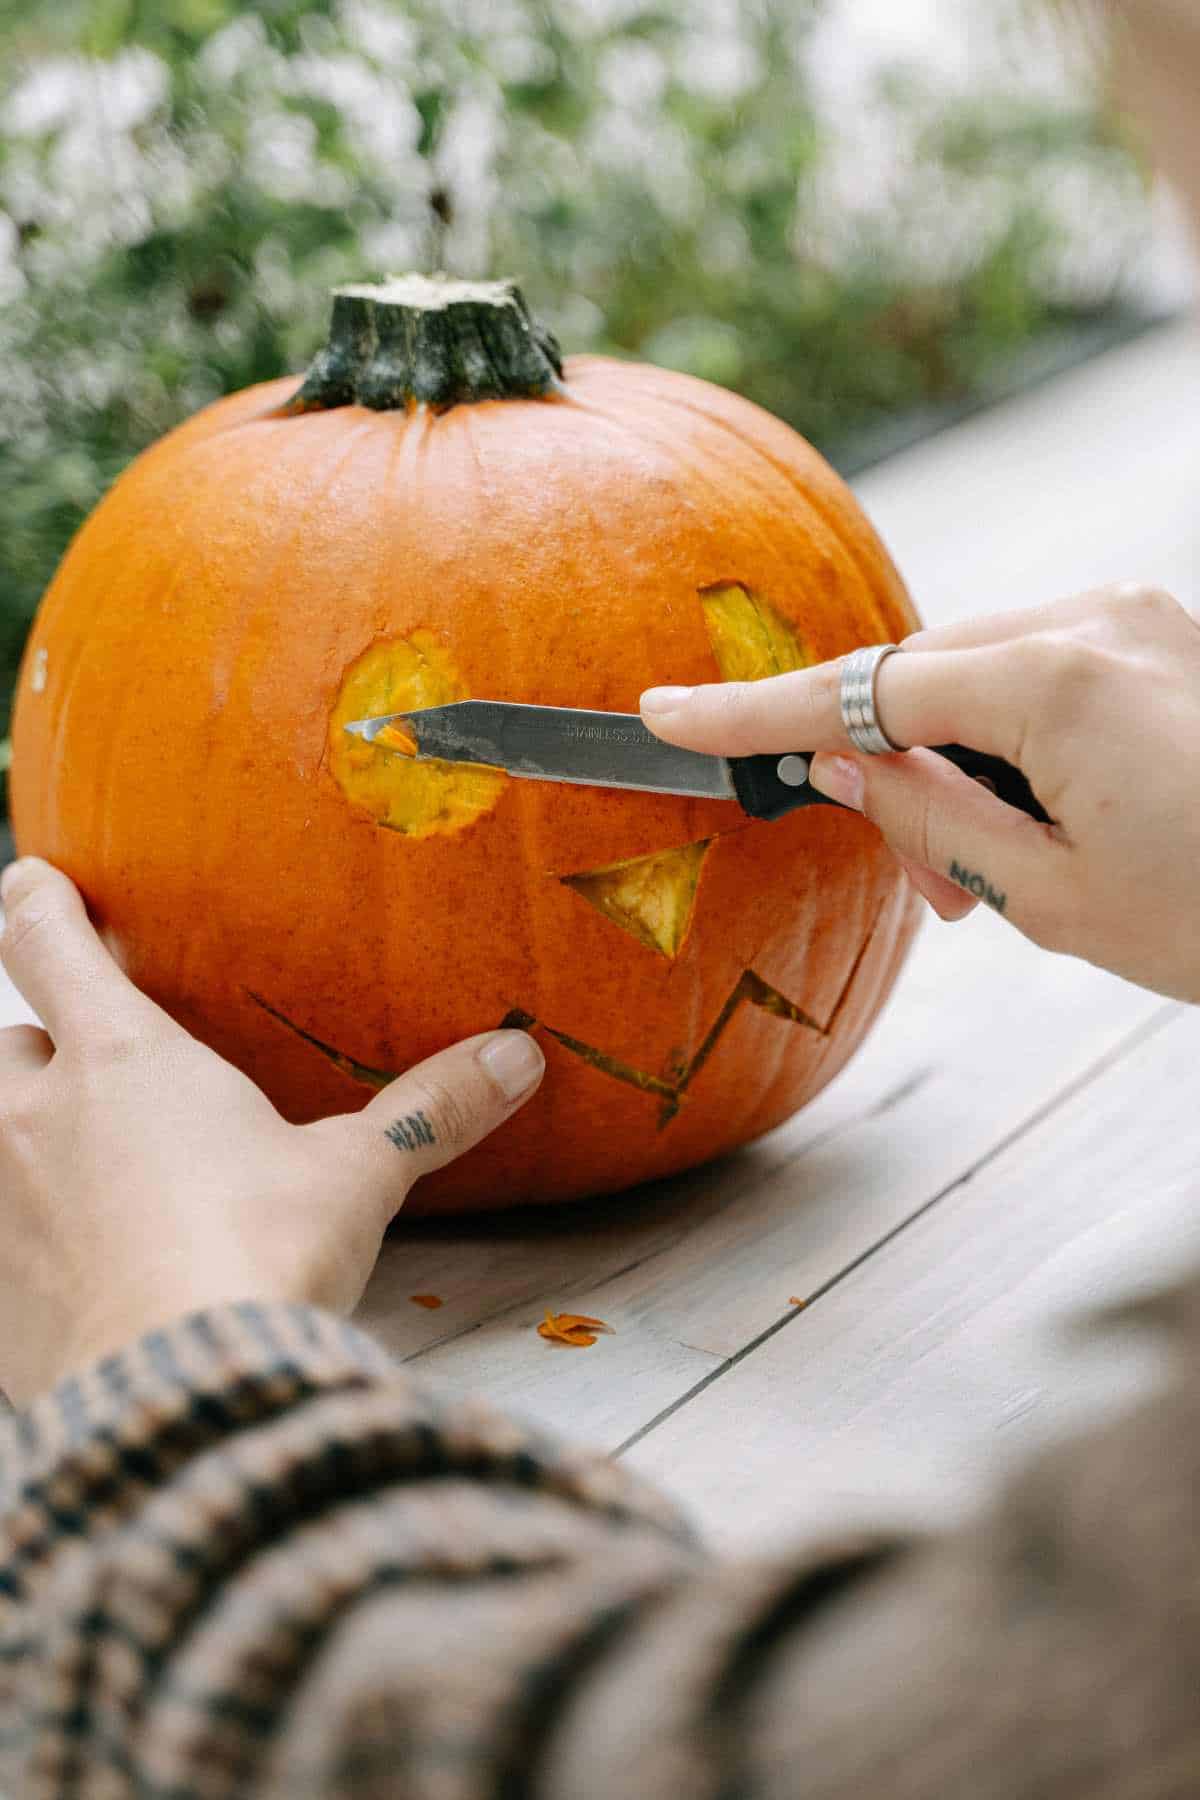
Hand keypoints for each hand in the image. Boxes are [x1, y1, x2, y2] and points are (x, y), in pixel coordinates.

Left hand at [0, 859, 543, 1403]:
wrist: (176, 1398)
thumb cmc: (260, 1258)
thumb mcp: (357, 1177)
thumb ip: (431, 1112)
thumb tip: (518, 1057)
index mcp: (120, 1058)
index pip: (41, 939)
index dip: (35, 900)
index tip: (36, 881)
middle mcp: (34, 1116)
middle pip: (10, 1041)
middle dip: (45, 1046)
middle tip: (98, 1065)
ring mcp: (0, 1204)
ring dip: (31, 1138)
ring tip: (98, 1172)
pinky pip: (1, 1238)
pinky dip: (33, 1238)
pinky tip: (93, 1273)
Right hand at [641, 583, 1199, 1003]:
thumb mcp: (1052, 896)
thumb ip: (928, 818)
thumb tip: (840, 768)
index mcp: (1056, 681)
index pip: (864, 688)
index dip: (754, 715)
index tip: (666, 718)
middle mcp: (1095, 619)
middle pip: (922, 673)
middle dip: (888, 765)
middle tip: (917, 881)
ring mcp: (1135, 617)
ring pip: (978, 671)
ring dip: (951, 756)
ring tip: (983, 867)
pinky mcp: (1158, 635)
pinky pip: (1039, 668)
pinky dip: (1008, 737)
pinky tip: (1034, 815)